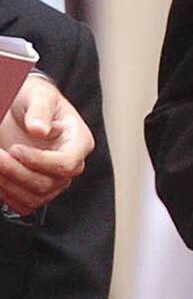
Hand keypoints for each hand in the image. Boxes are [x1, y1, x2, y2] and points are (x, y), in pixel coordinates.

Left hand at [0, 74, 93, 215]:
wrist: (21, 109)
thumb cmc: (34, 99)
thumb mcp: (38, 95)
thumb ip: (40, 110)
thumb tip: (40, 130)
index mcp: (79, 141)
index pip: (67, 163)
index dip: (40, 161)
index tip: (15, 149)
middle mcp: (70, 163)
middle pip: (49, 183)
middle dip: (18, 172)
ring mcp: (54, 179)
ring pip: (35, 197)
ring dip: (9, 184)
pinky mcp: (38, 189)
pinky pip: (24, 203)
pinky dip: (7, 193)